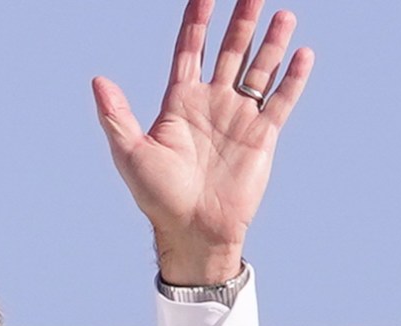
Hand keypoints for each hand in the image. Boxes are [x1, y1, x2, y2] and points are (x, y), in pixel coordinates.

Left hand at [93, 0, 313, 284]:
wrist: (193, 229)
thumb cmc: (158, 196)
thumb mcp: (130, 154)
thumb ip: (116, 116)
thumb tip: (98, 80)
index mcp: (179, 102)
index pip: (189, 50)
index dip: (196, 22)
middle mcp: (211, 103)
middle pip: (229, 51)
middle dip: (240, 21)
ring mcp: (238, 117)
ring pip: (258, 69)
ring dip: (270, 42)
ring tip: (282, 14)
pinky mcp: (262, 136)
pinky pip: (280, 100)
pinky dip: (292, 78)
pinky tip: (302, 53)